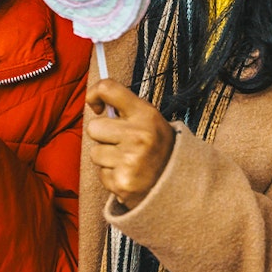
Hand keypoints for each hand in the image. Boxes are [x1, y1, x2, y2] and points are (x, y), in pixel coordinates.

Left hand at [85, 76, 174, 209]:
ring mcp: (131, 160)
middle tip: (122, 143)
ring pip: (94, 153)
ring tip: (127, 160)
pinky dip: (111, 175)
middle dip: (103, 136)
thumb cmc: (154, 145)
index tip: (96, 106)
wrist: (178, 182)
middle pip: (93, 127)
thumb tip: (94, 98)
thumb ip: (124, 106)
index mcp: (146, 114)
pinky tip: (128, 174)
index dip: (94, 94)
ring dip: (106, 158)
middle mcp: (139, 135)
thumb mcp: (147, 119)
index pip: (109, 89)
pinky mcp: (123, 182)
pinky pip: (100, 174)